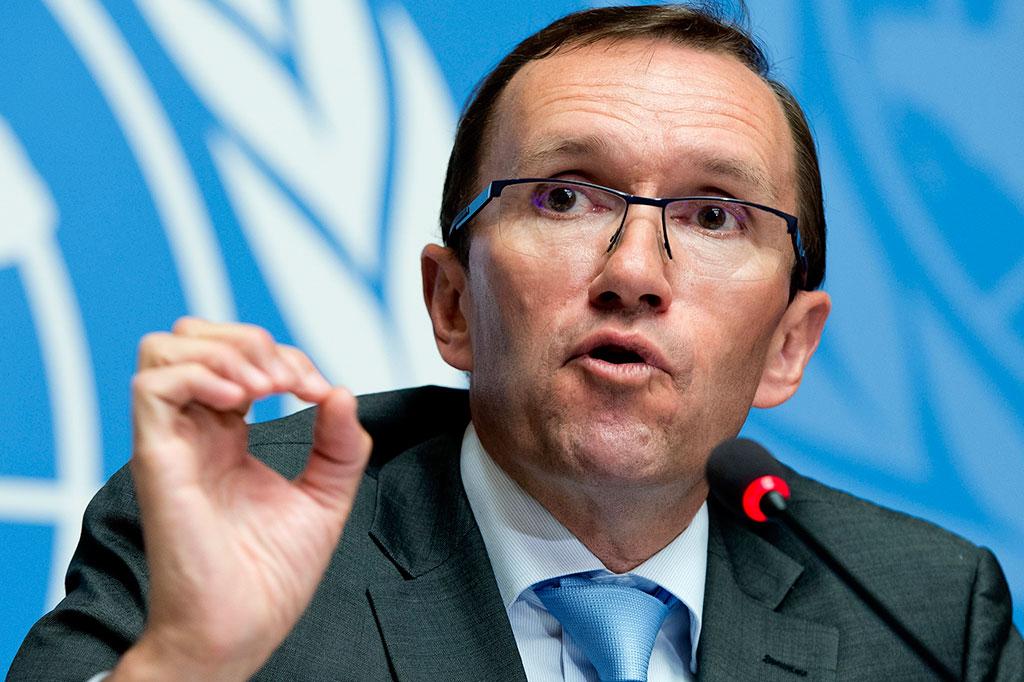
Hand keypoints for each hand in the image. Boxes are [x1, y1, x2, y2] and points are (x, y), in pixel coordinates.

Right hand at [111, 318, 371, 680]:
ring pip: (166, 349)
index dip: (285, 357)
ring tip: (267, 387)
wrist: (240, 630)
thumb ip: (340, 445)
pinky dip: (200, 374)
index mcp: (228, 436)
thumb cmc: (269, 577)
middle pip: (195, 338)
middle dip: (251, 341)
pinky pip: (152, 387)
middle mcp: (196, 432)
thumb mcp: (325, 497)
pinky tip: (242, 400)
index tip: (320, 392)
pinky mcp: (157, 460)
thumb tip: (342, 391)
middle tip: (291, 381)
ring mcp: (173, 442)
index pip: (239, 358)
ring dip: (227, 350)